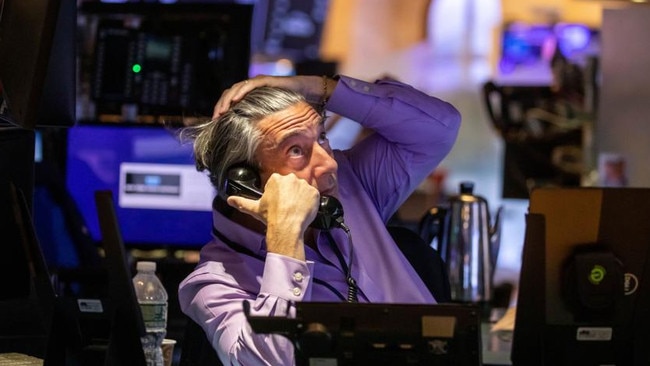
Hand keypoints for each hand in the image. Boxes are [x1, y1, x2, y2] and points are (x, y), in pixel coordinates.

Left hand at [213, 75, 335, 118]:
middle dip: (220, 106)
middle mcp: (253, 87)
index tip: (217, 122)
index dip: (223, 109)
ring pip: (236, 89)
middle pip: (230, 94)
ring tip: (221, 111)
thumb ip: (268, 126)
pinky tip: (234, 100)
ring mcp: (258, 82)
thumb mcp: (277, 118)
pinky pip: (249, 85)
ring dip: (226, 100)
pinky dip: (240, 92)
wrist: (309, 91)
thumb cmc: (295, 105)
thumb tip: (262, 145)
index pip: (232, 101)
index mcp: (252, 96)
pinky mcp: (266, 80)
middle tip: (215, 118)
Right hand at [226, 173, 319, 259]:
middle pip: (292, 185)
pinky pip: (314, 196)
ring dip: (301, 198)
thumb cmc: (270, 217)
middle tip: (287, 207)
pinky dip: (311, 202)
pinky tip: (304, 210)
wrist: (286, 227)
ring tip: (296, 210)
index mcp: (276, 179)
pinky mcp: (314, 192)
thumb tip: (229, 200)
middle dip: (290, 194)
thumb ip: (242, 202)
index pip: (279, 183)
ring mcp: (304, 185)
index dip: (278, 194)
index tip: (278, 203)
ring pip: (303, 190)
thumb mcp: (254, 209)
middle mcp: (291, 178)